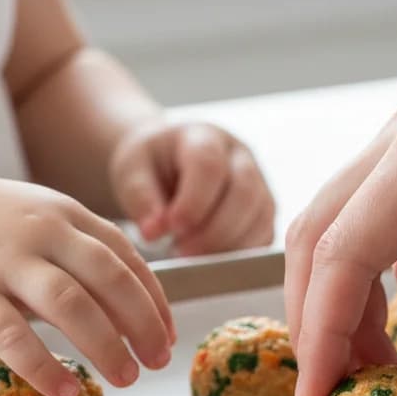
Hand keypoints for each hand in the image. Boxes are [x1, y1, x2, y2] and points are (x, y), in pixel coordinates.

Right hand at [0, 166, 174, 395]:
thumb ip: (80, 251)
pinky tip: (66, 391)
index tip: (168, 337)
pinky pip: (12, 336)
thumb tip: (131, 306)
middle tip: (158, 362)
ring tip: (127, 379)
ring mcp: (4, 261)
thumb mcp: (37, 218)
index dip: (155, 300)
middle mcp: (42, 232)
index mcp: (65, 215)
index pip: (127, 257)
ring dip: (107, 346)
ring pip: (71, 306)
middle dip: (143, 325)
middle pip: (111, 280)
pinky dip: (43, 366)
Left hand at [109, 119, 274, 254]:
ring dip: (228, 246)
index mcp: (205, 138)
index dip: (193, 203)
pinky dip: (240, 254)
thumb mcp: (132, 171)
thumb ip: (141, 198)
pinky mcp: (264, 212)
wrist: (169, 164)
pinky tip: (211, 258)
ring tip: (192, 255)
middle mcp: (240, 157)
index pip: (210, 166)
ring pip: (260, 218)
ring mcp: (259, 184)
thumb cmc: (151, 166)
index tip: (171, 228)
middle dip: (214, 230)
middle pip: (244, 193)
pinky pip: (264, 237)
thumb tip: (153, 231)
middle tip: (182, 251)